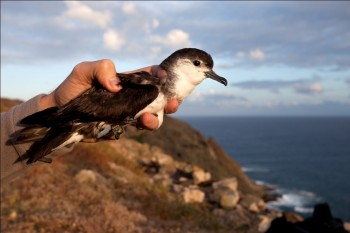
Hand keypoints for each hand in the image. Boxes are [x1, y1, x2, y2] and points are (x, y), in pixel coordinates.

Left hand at [40, 59, 178, 129]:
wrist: (58, 116)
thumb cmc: (71, 89)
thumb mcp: (83, 71)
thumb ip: (101, 68)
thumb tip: (118, 86)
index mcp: (127, 82)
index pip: (150, 77)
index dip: (162, 75)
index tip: (164, 77)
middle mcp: (131, 98)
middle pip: (158, 99)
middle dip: (169, 101)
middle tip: (171, 103)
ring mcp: (128, 114)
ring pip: (152, 118)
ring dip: (155, 119)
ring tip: (147, 119)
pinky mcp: (121, 129)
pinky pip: (136, 130)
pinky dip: (139, 128)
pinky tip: (132, 126)